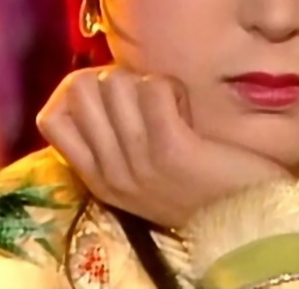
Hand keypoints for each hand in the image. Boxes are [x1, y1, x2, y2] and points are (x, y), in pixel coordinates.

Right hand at [37, 65, 291, 226]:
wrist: (248, 220)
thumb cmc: (198, 184)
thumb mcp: (141, 171)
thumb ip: (115, 138)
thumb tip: (104, 80)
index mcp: (97, 178)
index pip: (50, 118)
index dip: (77, 91)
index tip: (111, 94)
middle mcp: (109, 173)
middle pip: (81, 91)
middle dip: (114, 77)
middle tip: (146, 95)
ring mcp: (138, 164)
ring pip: (116, 85)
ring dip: (146, 81)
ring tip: (170, 104)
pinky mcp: (171, 152)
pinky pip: (154, 90)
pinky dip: (170, 87)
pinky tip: (185, 106)